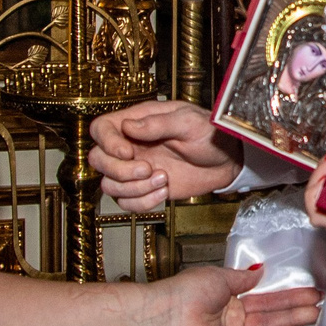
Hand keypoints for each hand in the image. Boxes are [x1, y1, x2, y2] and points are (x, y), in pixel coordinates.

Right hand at [90, 100, 242, 210]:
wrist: (228, 161)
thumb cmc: (211, 134)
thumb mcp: (188, 121)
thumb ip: (158, 124)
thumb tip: (129, 126)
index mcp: (138, 122)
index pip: (101, 129)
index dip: (107, 142)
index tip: (128, 152)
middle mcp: (132, 145)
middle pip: (97, 160)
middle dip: (119, 170)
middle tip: (148, 169)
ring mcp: (136, 169)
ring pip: (109, 185)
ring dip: (133, 188)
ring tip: (162, 179)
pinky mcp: (145, 190)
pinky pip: (126, 203)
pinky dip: (142, 202)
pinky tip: (163, 192)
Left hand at [159, 262, 316, 325]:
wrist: (170, 316)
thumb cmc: (188, 292)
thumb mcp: (220, 276)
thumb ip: (243, 278)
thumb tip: (260, 271)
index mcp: (228, 294)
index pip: (263, 294)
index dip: (285, 292)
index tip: (307, 289)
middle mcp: (233, 314)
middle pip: (270, 310)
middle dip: (295, 306)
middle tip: (320, 302)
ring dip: (292, 321)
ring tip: (316, 315)